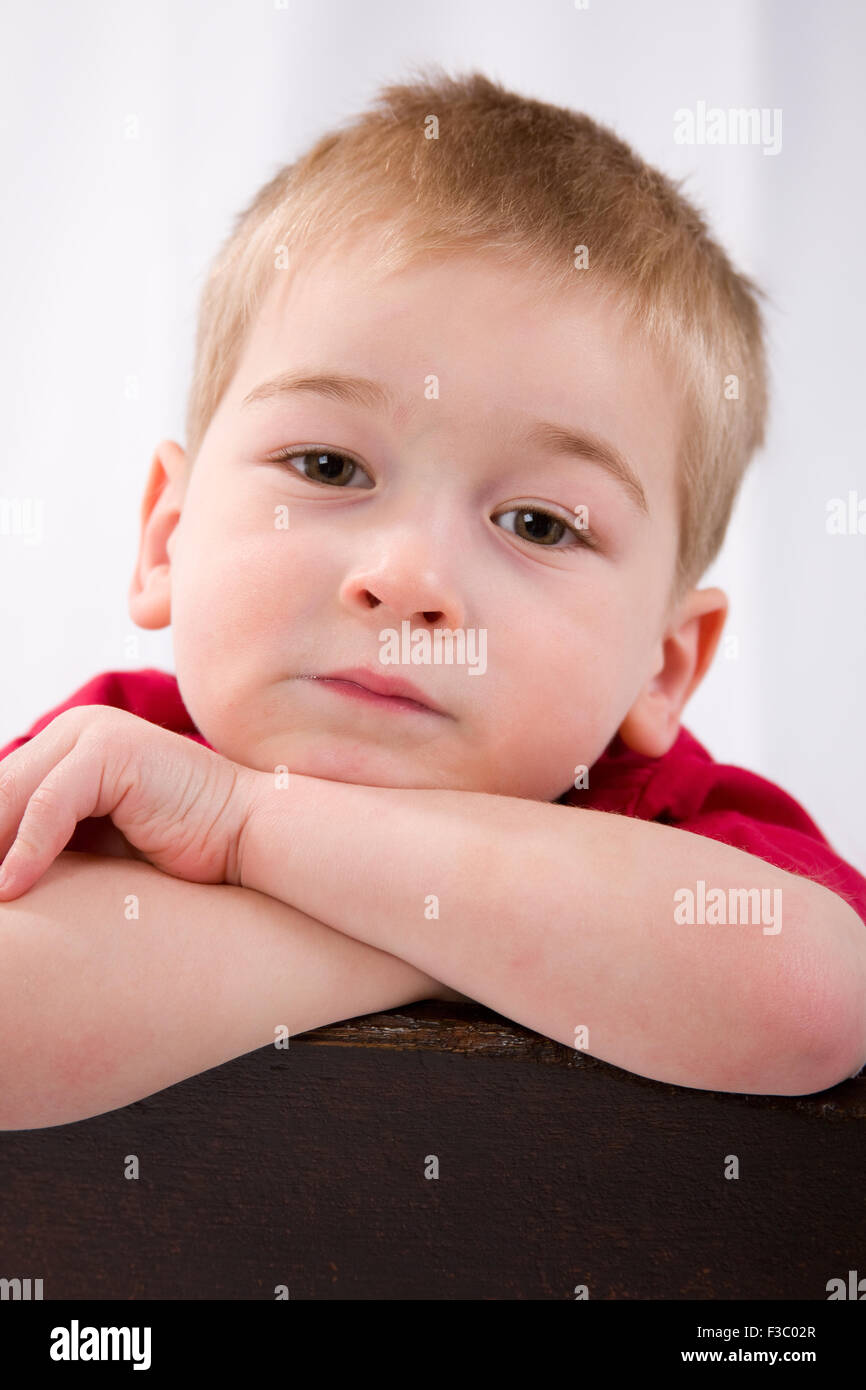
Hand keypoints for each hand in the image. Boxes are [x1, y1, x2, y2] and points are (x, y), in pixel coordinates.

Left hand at [0, 705, 258, 899]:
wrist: (245, 835)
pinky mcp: (111, 751)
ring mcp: (93, 732)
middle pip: (1, 789)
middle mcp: (76, 727)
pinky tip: (12, 889)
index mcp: (68, 742)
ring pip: (13, 795)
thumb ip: (48, 840)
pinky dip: (25, 851)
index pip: (2, 792)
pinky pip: (48, 805)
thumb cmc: (177, 849)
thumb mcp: (94, 842)